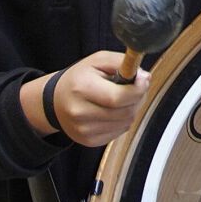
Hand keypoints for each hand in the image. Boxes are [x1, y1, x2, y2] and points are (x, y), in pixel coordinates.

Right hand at [35, 53, 150, 146]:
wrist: (56, 101)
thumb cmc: (79, 79)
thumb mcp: (97, 60)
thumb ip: (121, 63)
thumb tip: (144, 77)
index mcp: (82, 88)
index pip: (118, 97)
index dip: (138, 89)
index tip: (143, 80)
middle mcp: (80, 112)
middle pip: (125, 111)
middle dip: (137, 98)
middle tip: (134, 88)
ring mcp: (84, 129)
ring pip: (126, 122)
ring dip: (131, 109)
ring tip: (121, 98)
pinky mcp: (89, 141)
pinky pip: (119, 131)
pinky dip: (122, 120)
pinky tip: (113, 110)